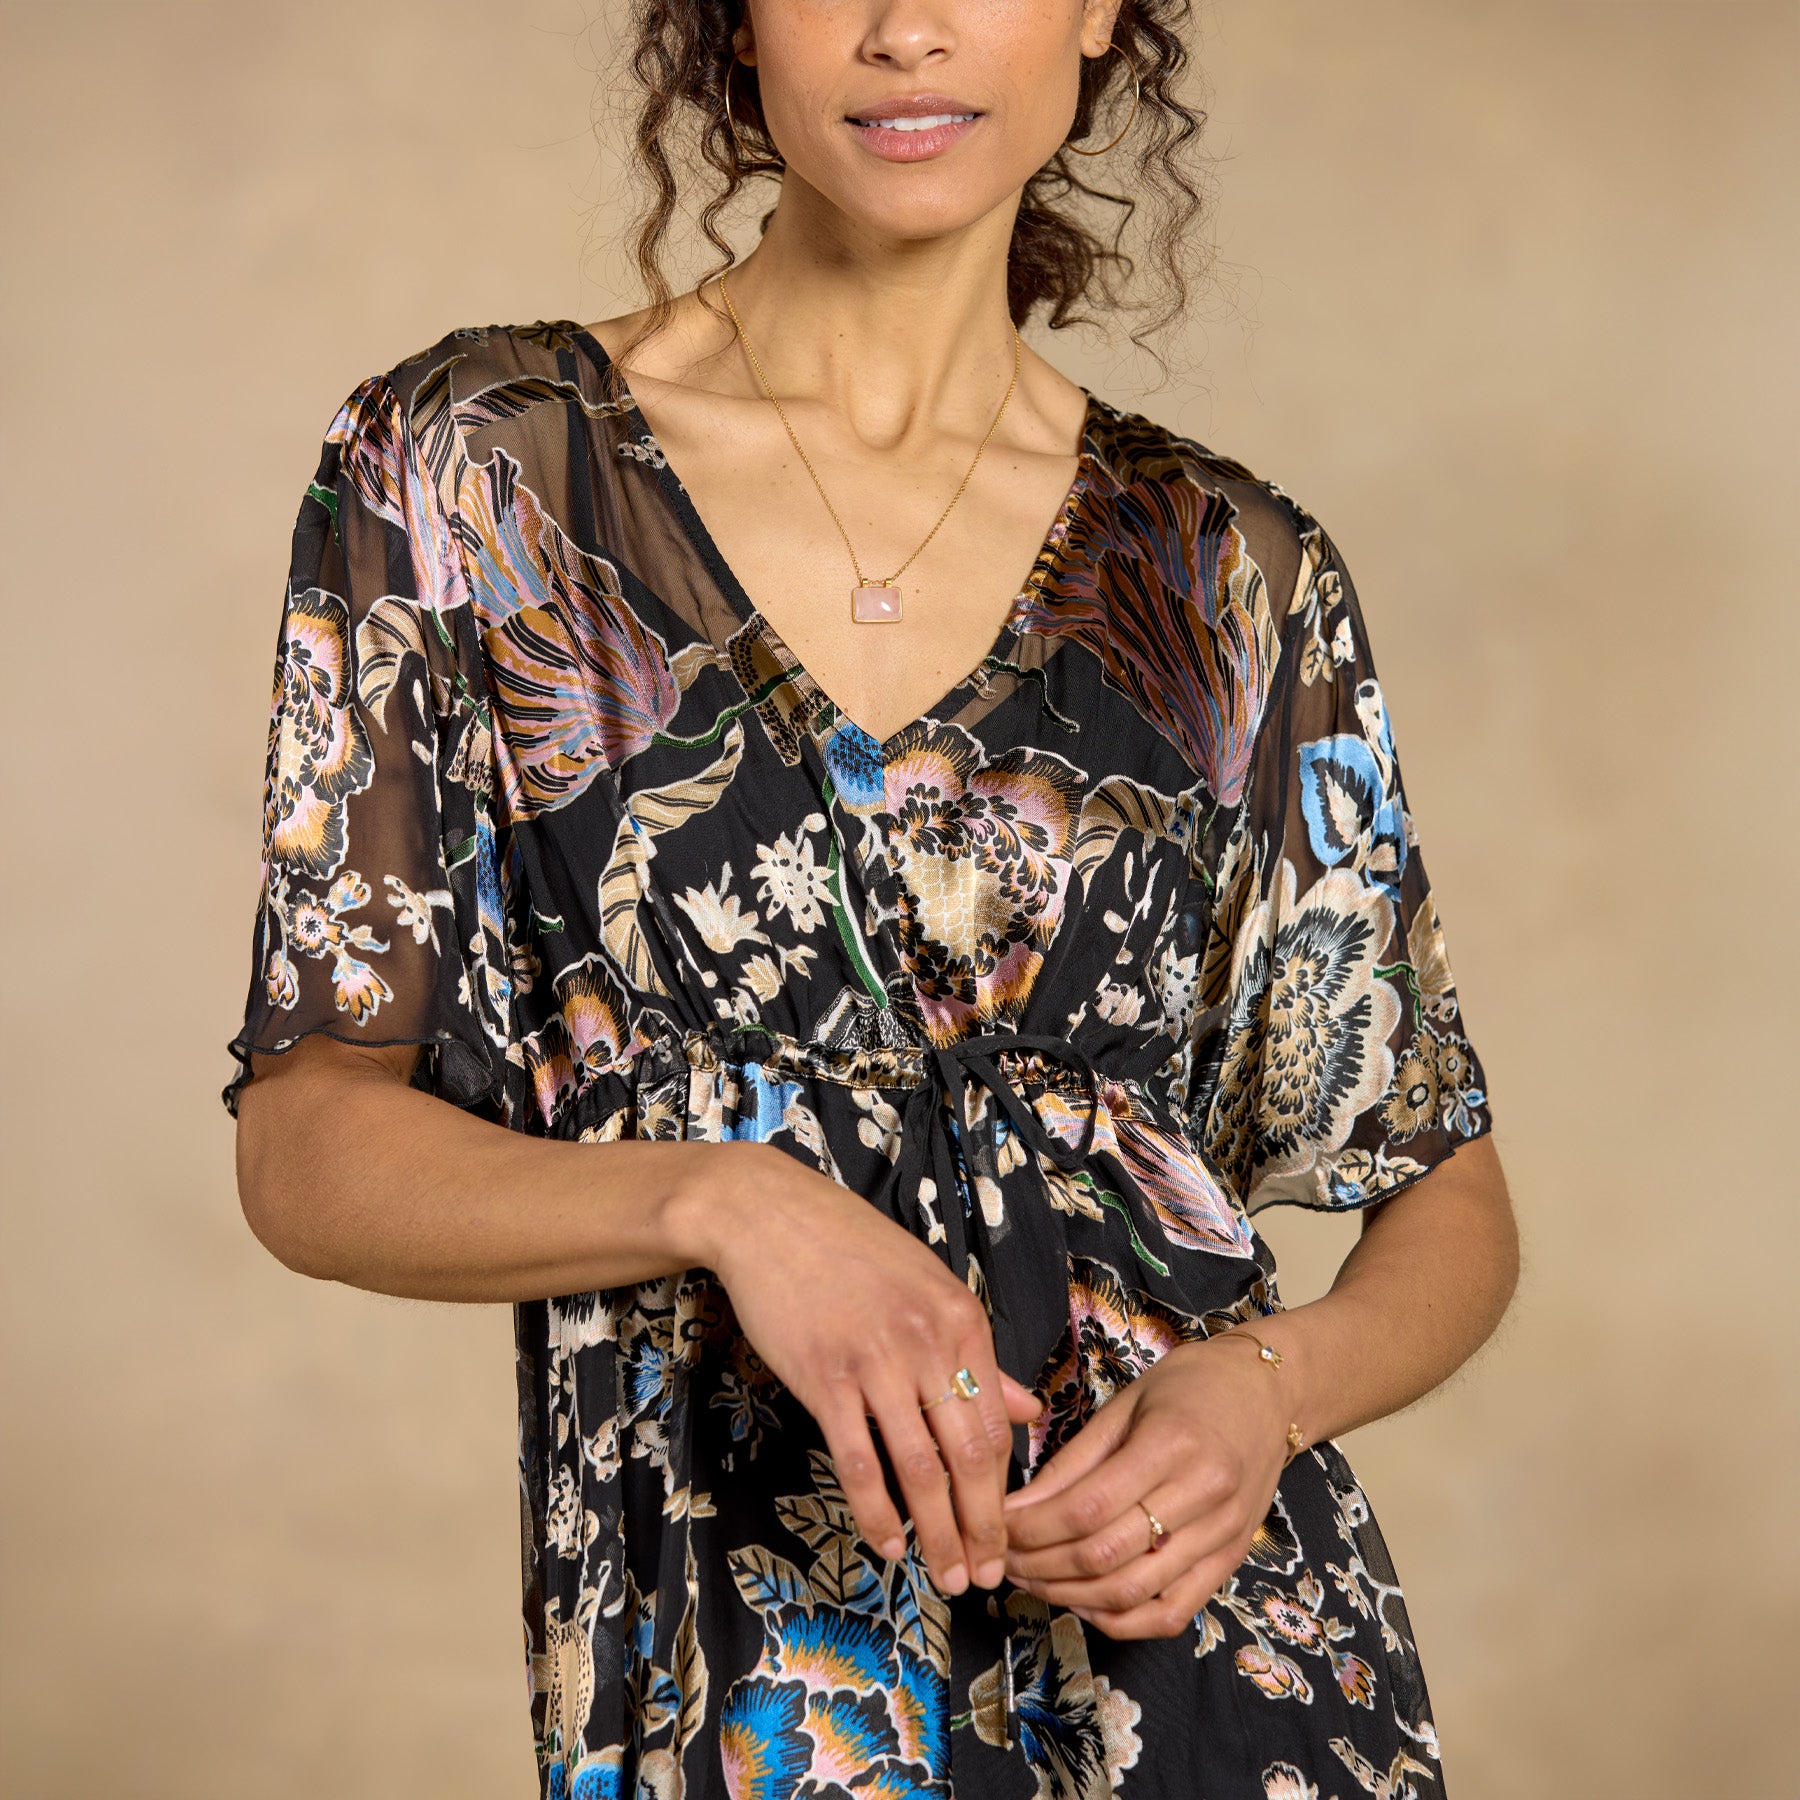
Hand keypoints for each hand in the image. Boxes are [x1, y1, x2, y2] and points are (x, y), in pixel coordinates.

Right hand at [705, 1144, 1046, 1598]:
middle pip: (969, 1455)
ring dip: (937, 1534)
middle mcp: (928, 1342)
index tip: (1007, 1535)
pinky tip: (889, 1544)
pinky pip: (859, 1461)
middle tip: (985, 1578)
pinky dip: (877, 1512)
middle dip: (982, 1527)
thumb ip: (978, 1354)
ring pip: (919, 1468)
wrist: (770, 1216)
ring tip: (945, 1577)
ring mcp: (876, 1361)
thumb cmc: (852, 1251)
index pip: (996, 1423)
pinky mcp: (824, 1378)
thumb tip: (1028, 1411)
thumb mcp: (928, 1289)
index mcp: (962, 1319)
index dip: (1004, 1490)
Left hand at [999, 1332, 1293, 1638]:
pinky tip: (1084, 1602)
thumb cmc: (1191, 1386)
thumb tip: (1019, 1508)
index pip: (1086, 1508)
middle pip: (1104, 1555)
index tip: (997, 1526)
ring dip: (1070, 1596)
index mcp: (1171, 1444)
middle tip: (1002, 1557)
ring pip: (1132, 1592)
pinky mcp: (1231, 1560)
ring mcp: (1222, 1536)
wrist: (1270, 1392)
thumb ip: (1074, 1461)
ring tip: (1031, 1579)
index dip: (1032, 1528)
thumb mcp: (1126, 1404)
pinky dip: (1121, 1620)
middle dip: (1040, 1565)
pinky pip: (1171, 1613)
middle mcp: (1202, 1495)